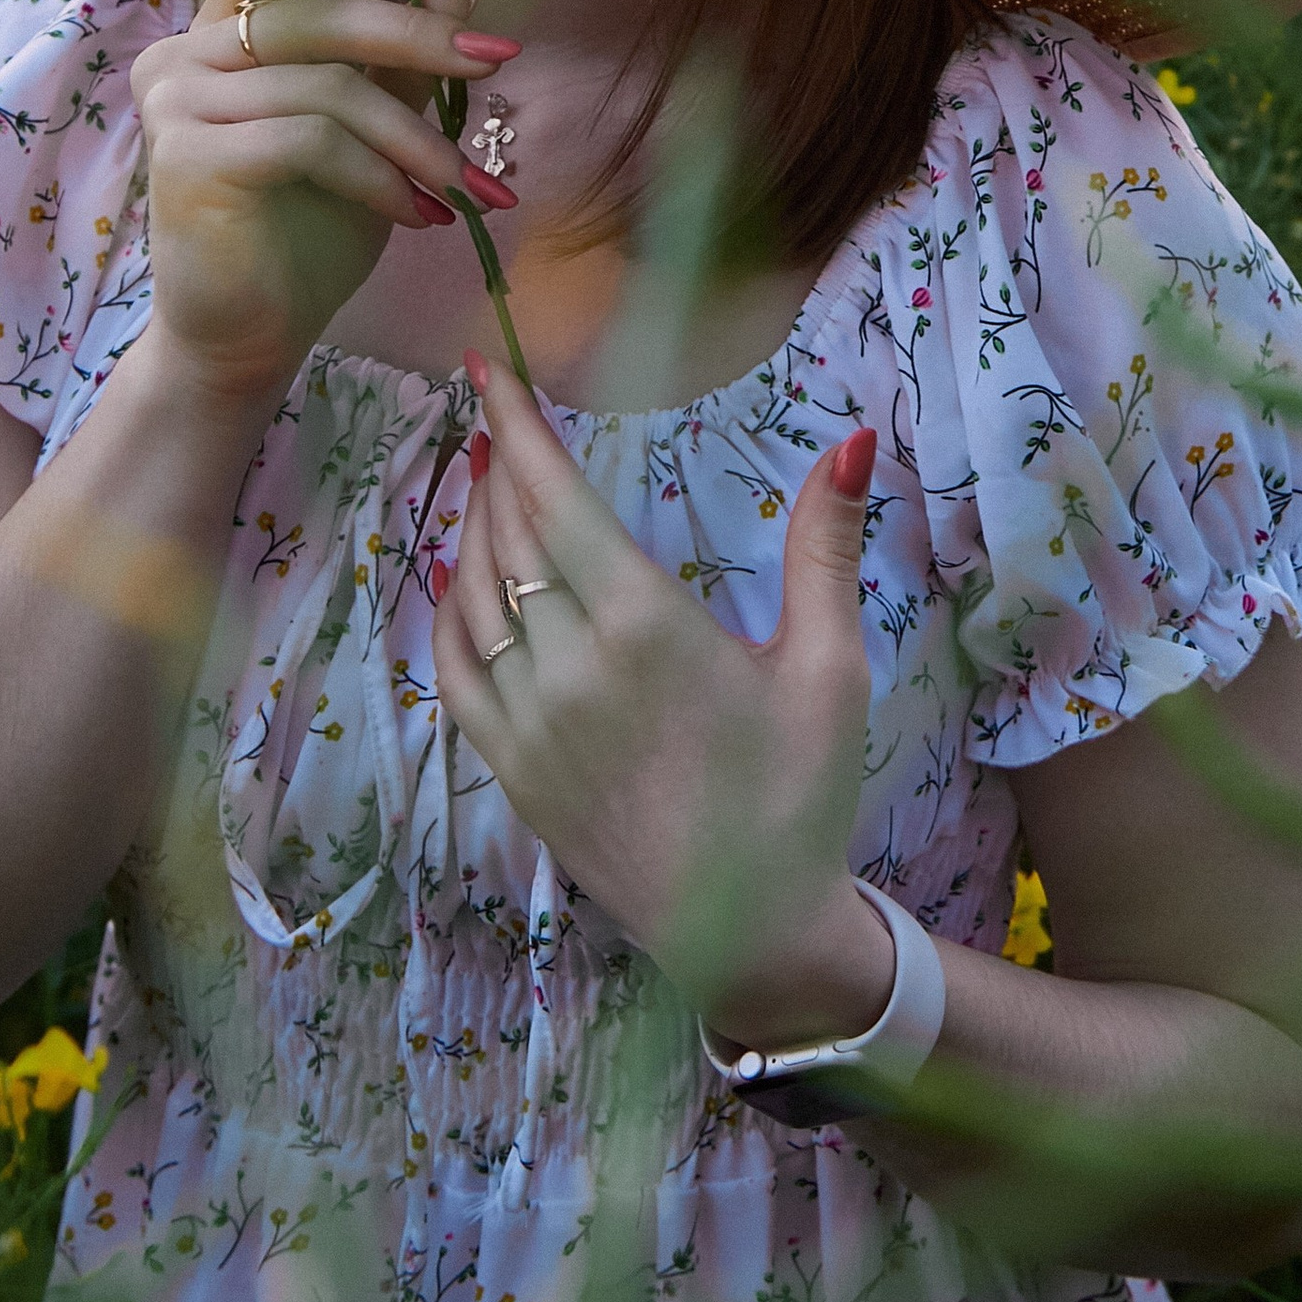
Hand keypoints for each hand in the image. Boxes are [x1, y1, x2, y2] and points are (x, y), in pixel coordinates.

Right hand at [130, 0, 518, 407]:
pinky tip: (411, 219)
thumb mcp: (369, 134)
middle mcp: (186, 51)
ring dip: (414, 140)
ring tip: (459, 191)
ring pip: (327, 86)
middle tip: (494, 59)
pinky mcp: (186, 156)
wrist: (247, 333)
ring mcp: (177, 100)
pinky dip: (377, 178)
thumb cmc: (305, 232)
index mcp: (224, 32)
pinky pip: (310, 141)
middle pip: (318, 11)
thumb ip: (398, 63)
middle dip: (419, 34)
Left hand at [432, 355, 891, 1044]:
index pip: (552, 496)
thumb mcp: (829, 666)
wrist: (750, 933)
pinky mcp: (510, 770)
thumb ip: (825, 547)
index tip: (485, 368)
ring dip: (473, 526)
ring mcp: (529, 722)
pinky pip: (454, 667)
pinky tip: (463, 577)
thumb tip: (851, 440)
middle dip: (496, 462)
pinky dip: (450, 608)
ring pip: (472, 593)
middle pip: (507, 533)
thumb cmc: (799, 795)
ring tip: (488, 482)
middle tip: (495, 414)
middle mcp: (569, 667)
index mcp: (645, 628)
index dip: (513, 425)